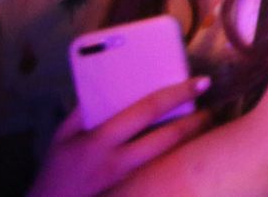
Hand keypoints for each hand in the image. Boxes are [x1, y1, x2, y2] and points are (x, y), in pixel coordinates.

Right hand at [29, 76, 210, 196]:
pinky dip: (176, 164)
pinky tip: (188, 156)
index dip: (178, 93)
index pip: (147, 109)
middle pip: (168, 138)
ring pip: (170, 161)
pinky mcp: (133, 195)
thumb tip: (108, 85)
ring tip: (206, 128)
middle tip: (212, 109)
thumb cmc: (55, 173)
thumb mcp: (62, 138)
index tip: (201, 82)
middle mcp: (116, 162)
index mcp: (99, 139)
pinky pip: (161, 178)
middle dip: (196, 122)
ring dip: (191, 143)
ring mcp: (126, 183)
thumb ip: (84, 111)